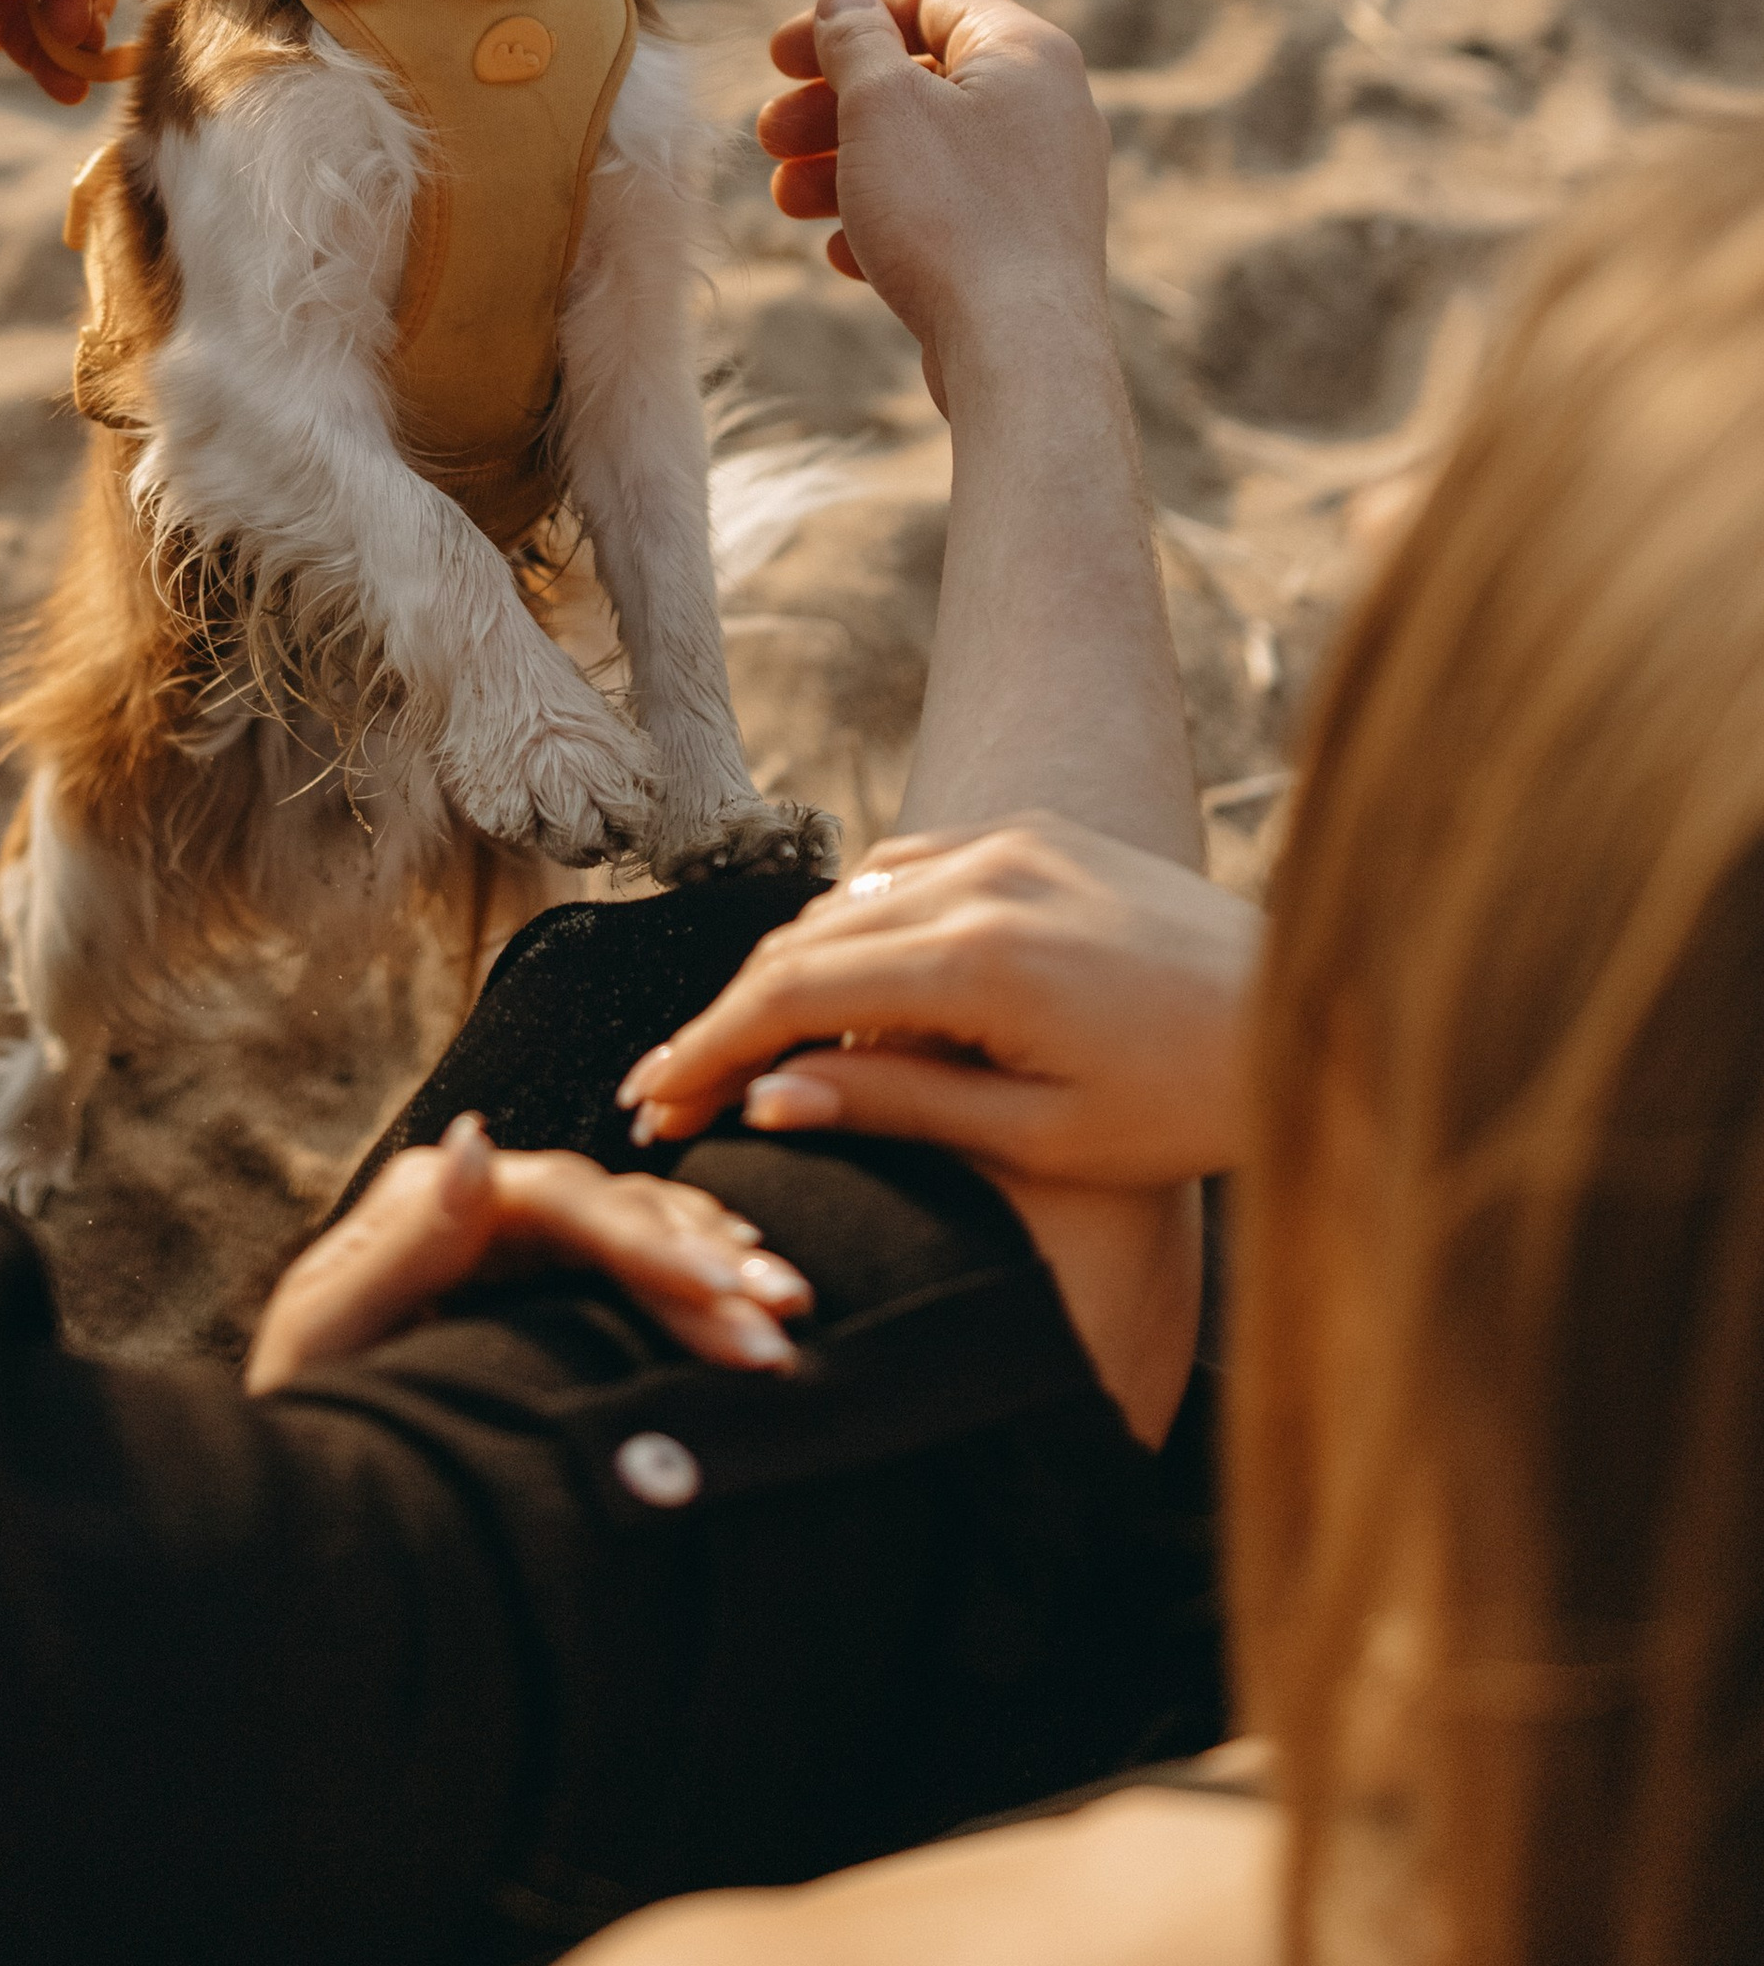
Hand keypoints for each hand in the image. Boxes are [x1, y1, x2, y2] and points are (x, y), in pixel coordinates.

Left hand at [244, 1113, 814, 1392]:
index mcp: (432, 1197)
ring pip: (635, 1227)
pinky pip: (633, 1259)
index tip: (721, 1291)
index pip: (561, 1200)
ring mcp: (516, 1238)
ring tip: (790, 1307)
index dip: (646, 1240)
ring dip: (716, 1265)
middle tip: (782, 1315)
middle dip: (702, 1263)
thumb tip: (476, 1141)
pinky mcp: (543, 1281)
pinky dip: (695, 1268)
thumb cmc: (309, 1420)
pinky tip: (749, 1284)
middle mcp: (480, 1199)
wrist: (295, 1497)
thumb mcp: (330, 1340)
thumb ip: (405, 1248)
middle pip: (613, 1210)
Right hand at [615, 814, 1258, 1184]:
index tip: (650, 1106)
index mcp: (976, 958)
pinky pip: (909, 869)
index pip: (789, 993)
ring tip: (750, 1055)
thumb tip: (768, 1097)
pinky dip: (861, 924)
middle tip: (674, 1094)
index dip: (705, 1051)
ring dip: (792, 971)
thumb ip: (896, 1106)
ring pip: (850, 899)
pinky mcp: (1037, 832)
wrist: (1314, 1011)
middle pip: (803, 940)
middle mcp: (980, 873)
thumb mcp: (1039, 1133)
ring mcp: (1010, 840)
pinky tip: (849, 988)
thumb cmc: (1188, 1102)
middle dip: (728, 1019)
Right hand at [756, 0, 1108, 410]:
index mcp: (1025, 53)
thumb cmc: (950, 217)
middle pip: (921, 80)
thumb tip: (843, 0)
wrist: (1019, 352)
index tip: (781, 57)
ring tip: (785, 199)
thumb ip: (854, 41)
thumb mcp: (881, 107)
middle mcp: (1046, 108)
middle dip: (832, 103)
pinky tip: (841, 252)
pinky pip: (949, 211)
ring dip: (846, 165)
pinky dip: (889, 218)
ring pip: (927, 151)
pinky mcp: (1027, 246)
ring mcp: (1041, 181)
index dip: (845, 18)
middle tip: (767, 135)